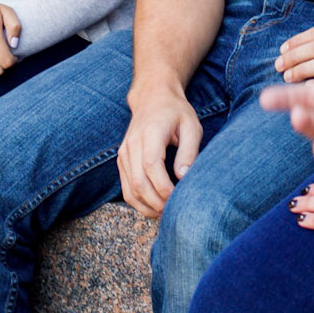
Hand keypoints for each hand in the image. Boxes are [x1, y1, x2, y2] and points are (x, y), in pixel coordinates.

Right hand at [117, 82, 201, 218]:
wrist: (152, 99)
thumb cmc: (176, 112)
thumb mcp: (191, 126)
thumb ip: (188, 151)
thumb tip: (183, 177)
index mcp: (150, 133)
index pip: (151, 166)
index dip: (164, 187)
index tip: (179, 198)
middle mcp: (132, 144)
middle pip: (139, 182)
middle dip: (157, 203)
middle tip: (175, 211)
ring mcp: (124, 153)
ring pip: (130, 189)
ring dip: (147, 207)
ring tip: (166, 213)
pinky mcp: (122, 160)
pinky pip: (126, 188)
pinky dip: (139, 202)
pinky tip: (154, 207)